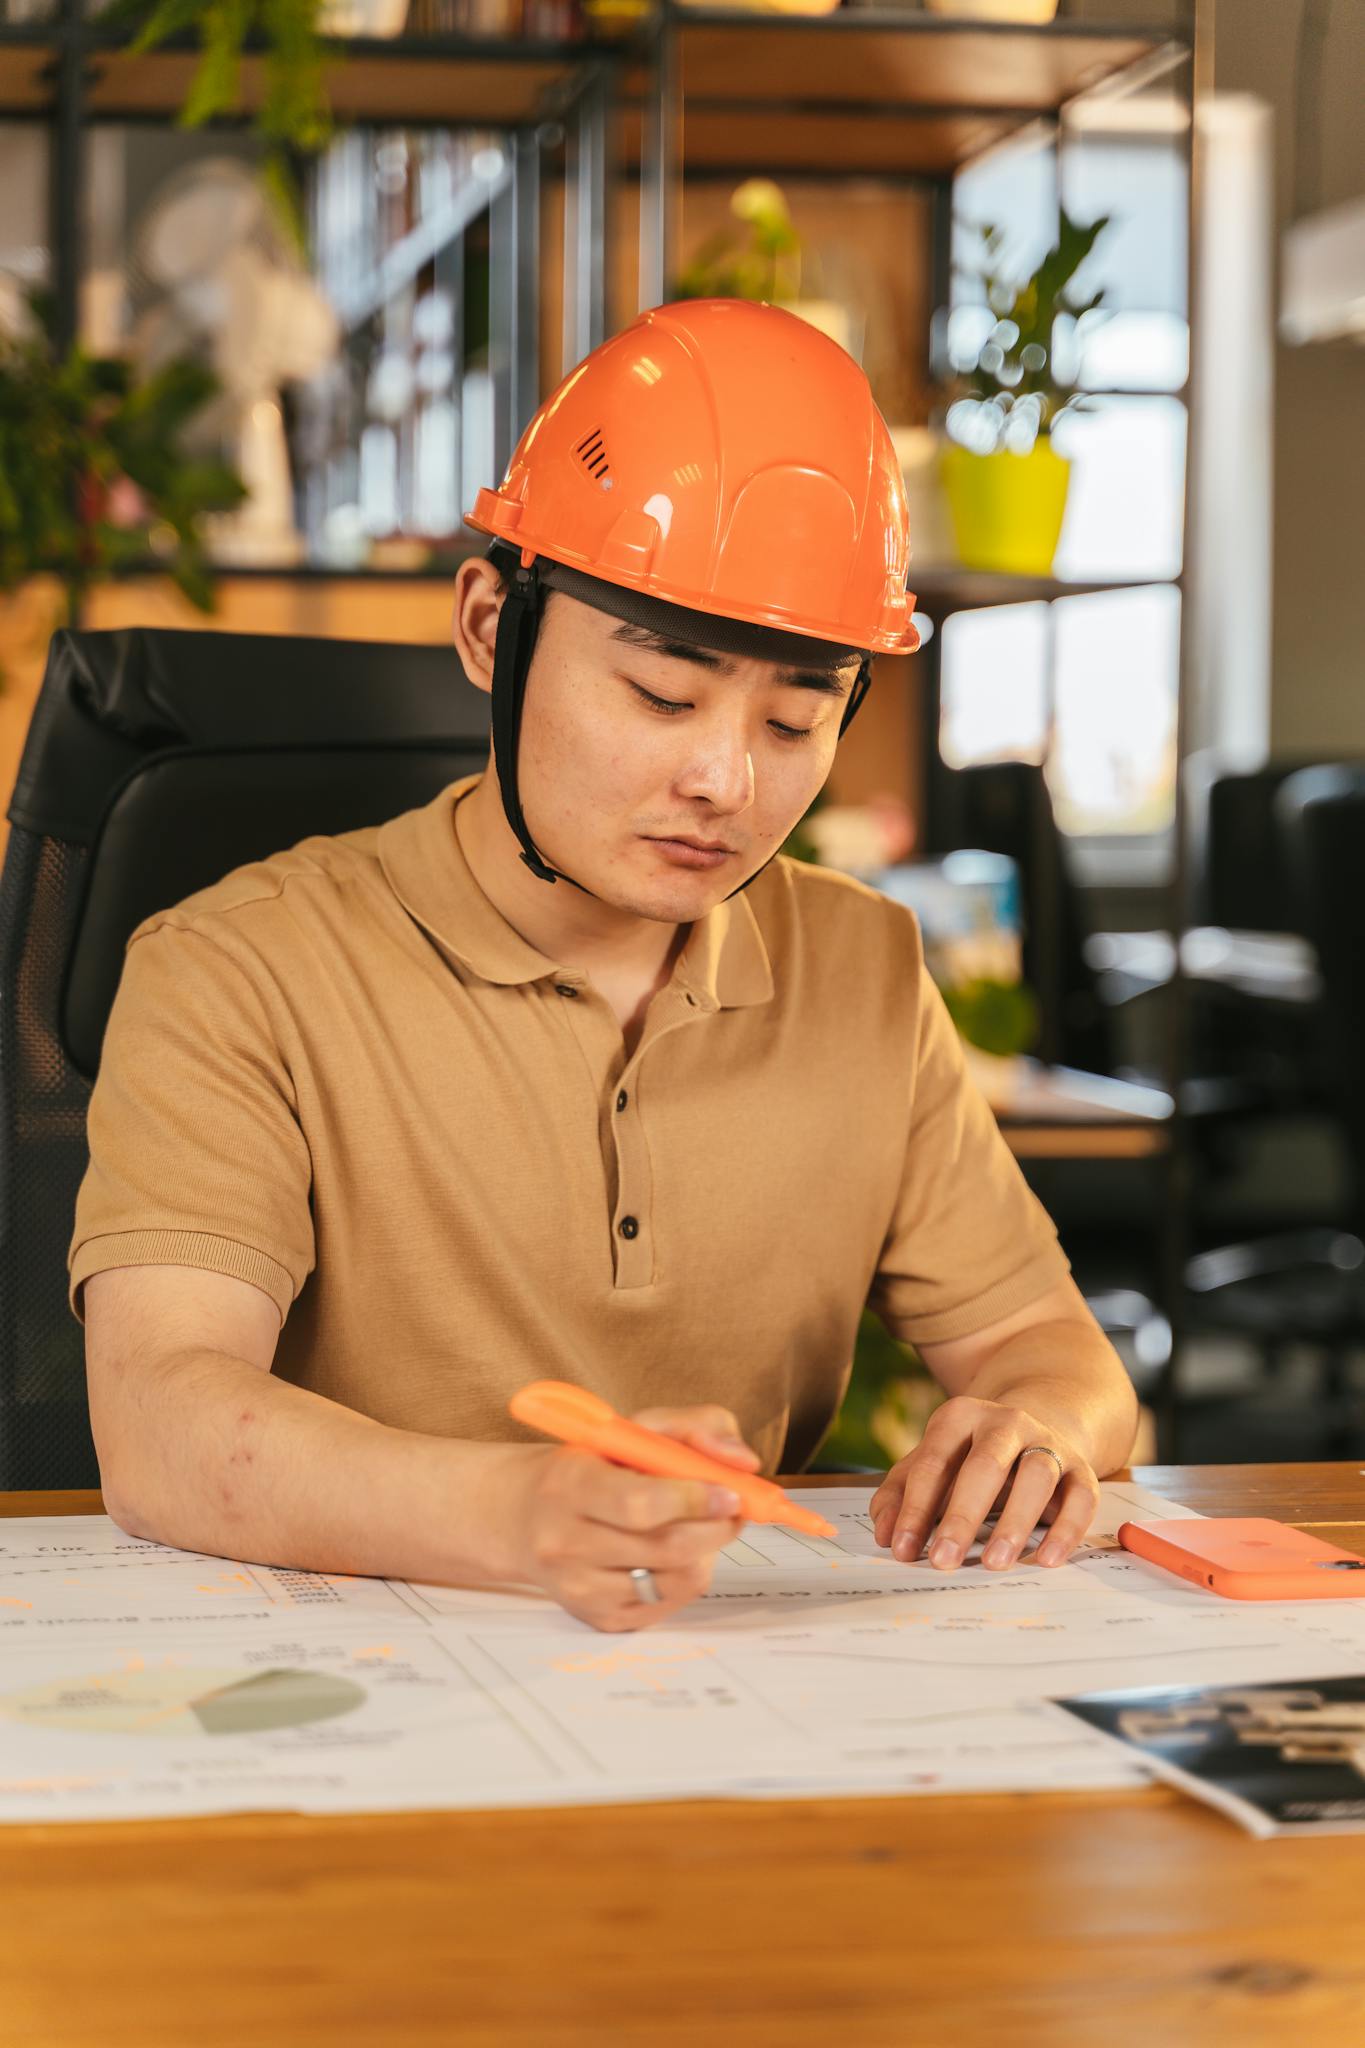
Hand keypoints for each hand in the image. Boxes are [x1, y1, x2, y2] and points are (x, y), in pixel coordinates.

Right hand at [507, 1403, 760, 1631]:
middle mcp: (565, 1542)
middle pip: (667, 1548)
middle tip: (732, 1507)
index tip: (727, 1490)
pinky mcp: (598, 1618)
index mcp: (569, 1483)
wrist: (523, 1515)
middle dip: (716, 1527)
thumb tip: (742, 1462)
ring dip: (705, 1552)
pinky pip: (669, 1604)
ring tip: (698, 1527)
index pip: (640, 1503)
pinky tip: (674, 1553)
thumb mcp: (633, 1427)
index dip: (694, 1500)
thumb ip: (695, 1427)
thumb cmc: (591, 1465)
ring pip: (676, 1581)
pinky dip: (687, 1577)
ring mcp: (580, 1588)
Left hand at [868, 1396, 1099, 1572]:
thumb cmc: (969, 1455)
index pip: (933, 1462)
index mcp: (960, 1416)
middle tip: (943, 1561)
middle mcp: (1006, 1422)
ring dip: (1015, 1522)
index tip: (902, 1550)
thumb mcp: (932, 1463)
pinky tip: (1046, 1560)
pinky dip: (1067, 1529)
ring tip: (994, 1563)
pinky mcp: (1081, 1467)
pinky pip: (1082, 1497)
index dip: (915, 1508)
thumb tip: (886, 1535)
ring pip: (1036, 1476)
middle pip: (984, 1465)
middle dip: (962, 1515)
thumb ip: (901, 1493)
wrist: (1034, 1425)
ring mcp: (1048, 1441)